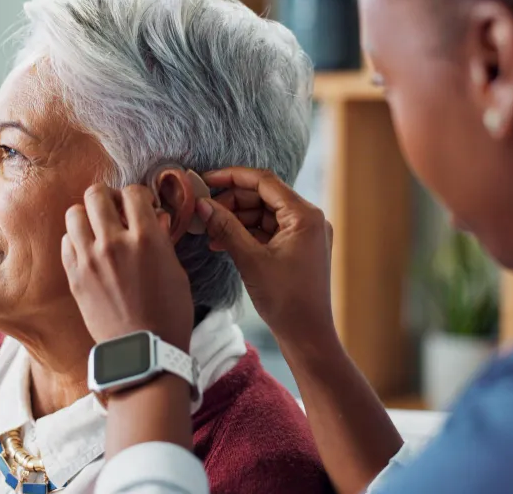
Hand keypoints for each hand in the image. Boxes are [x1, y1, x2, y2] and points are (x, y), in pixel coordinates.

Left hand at [62, 183, 194, 350]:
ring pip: (74, 213)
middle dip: (107, 197)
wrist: (144, 350)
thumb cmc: (169, 313)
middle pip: (96, 194)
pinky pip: (66, 242)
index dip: (137, 196)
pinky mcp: (74, 276)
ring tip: (97, 229)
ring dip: (87, 216)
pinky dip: (76, 241)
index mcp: (145, 238)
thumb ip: (162, 240)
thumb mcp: (176, 272)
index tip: (140, 207)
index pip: (133, 192)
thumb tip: (156, 218)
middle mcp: (114, 243)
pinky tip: (88, 251)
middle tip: (115, 211)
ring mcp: (90, 260)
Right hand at [196, 167, 333, 340]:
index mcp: (305, 215)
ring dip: (235, 220)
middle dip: (231, 202)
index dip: (231, 177)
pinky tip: (221, 242)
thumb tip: (202, 205)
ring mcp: (305, 234)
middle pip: (263, 196)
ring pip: (263, 214)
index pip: (264, 181)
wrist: (307, 335)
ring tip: (208, 230)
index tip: (205, 180)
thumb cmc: (285, 300)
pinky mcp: (298, 248)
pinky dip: (246, 234)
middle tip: (203, 210)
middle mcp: (309, 219)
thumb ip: (225, 228)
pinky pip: (268, 231)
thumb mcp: (250, 260)